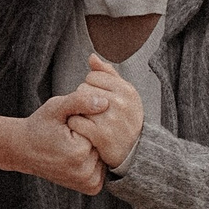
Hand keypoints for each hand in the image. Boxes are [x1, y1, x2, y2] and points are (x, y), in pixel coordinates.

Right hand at [11, 87, 110, 193]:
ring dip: (95, 149)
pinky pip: (104, 168)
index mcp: (79, 153)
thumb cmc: (40, 126)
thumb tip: (105, 102)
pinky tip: (79, 155)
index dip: (89, 124)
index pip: (101, 130)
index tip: (71, 126)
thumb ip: (79, 101)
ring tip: (74, 146)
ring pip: (106, 156)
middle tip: (71, 137)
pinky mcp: (91, 187)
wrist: (24, 150)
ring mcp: (88, 183)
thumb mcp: (56, 107)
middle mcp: (85, 172)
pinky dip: (96, 160)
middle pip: (104, 144)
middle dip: (93, 137)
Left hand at [75, 54, 143, 172]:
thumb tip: (91, 57)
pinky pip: (76, 121)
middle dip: (83, 99)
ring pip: (78, 103)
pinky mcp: (101, 136)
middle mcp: (120, 103)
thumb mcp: (124, 94)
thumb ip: (108, 74)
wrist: (133, 152)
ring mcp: (111, 119)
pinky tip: (82, 130)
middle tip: (92, 111)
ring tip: (88, 120)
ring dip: (78, 111)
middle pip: (83, 88)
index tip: (97, 98)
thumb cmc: (126, 118)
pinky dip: (75, 125)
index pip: (93, 75)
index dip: (91, 86)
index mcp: (127, 90)